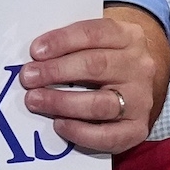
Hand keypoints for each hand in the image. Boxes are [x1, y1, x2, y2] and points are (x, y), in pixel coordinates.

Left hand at [19, 10, 163, 153]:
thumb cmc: (108, 62)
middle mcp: (139, 67)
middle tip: (28, 77)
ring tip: (35, 100)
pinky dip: (80, 132)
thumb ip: (73, 45)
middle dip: (56, 71)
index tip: (36, 51)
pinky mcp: (138, 128)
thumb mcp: (100, 43)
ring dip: (62, 102)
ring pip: (100, 103)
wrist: (140, 88)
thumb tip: (36, 58)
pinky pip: (108, 136)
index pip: (94, 33)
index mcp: (129, 37)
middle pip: (96, 66)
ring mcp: (141, 99)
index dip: (62, 41)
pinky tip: (59, 124)